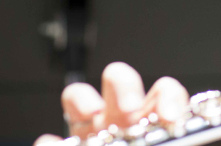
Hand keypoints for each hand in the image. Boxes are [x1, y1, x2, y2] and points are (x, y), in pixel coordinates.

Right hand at [34, 62, 188, 144]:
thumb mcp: (170, 143)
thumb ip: (169, 135)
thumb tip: (167, 117)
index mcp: (156, 120)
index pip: (165, 93)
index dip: (167, 97)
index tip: (167, 114)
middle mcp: (123, 120)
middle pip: (120, 81)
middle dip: (123, 87)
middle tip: (129, 110)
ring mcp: (93, 131)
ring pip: (79, 97)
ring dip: (82, 100)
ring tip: (91, 116)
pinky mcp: (69, 145)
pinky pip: (50, 141)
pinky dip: (50, 144)